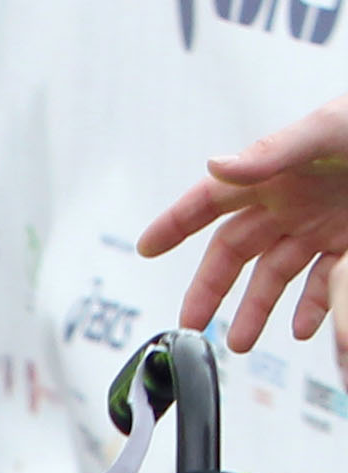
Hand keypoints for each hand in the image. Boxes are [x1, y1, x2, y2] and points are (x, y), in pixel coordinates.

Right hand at [138, 94, 347, 363]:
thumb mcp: (327, 130)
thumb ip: (271, 153)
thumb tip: (215, 167)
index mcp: (274, 173)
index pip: (211, 201)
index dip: (176, 223)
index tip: (145, 247)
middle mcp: (291, 200)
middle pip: (236, 250)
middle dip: (210, 288)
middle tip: (191, 323)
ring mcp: (322, 222)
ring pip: (277, 274)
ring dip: (257, 308)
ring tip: (241, 342)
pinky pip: (327, 282)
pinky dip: (314, 307)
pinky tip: (305, 330)